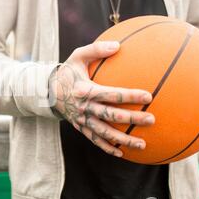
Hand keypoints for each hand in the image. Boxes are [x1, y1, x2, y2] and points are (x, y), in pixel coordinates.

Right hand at [49, 41, 154, 157]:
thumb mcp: (77, 56)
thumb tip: (118, 45)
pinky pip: (95, 140)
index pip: (111, 94)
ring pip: (105, 133)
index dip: (129, 96)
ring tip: (142, 144)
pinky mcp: (80, 127)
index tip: (148, 96)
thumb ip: (96, 49)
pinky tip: (122, 152)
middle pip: (111, 116)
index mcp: (85, 90)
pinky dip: (107, 147)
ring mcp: (82, 120)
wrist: (47, 91)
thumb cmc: (67, 71)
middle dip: (132, 119)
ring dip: (123, 140)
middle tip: (151, 120)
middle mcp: (84, 107)